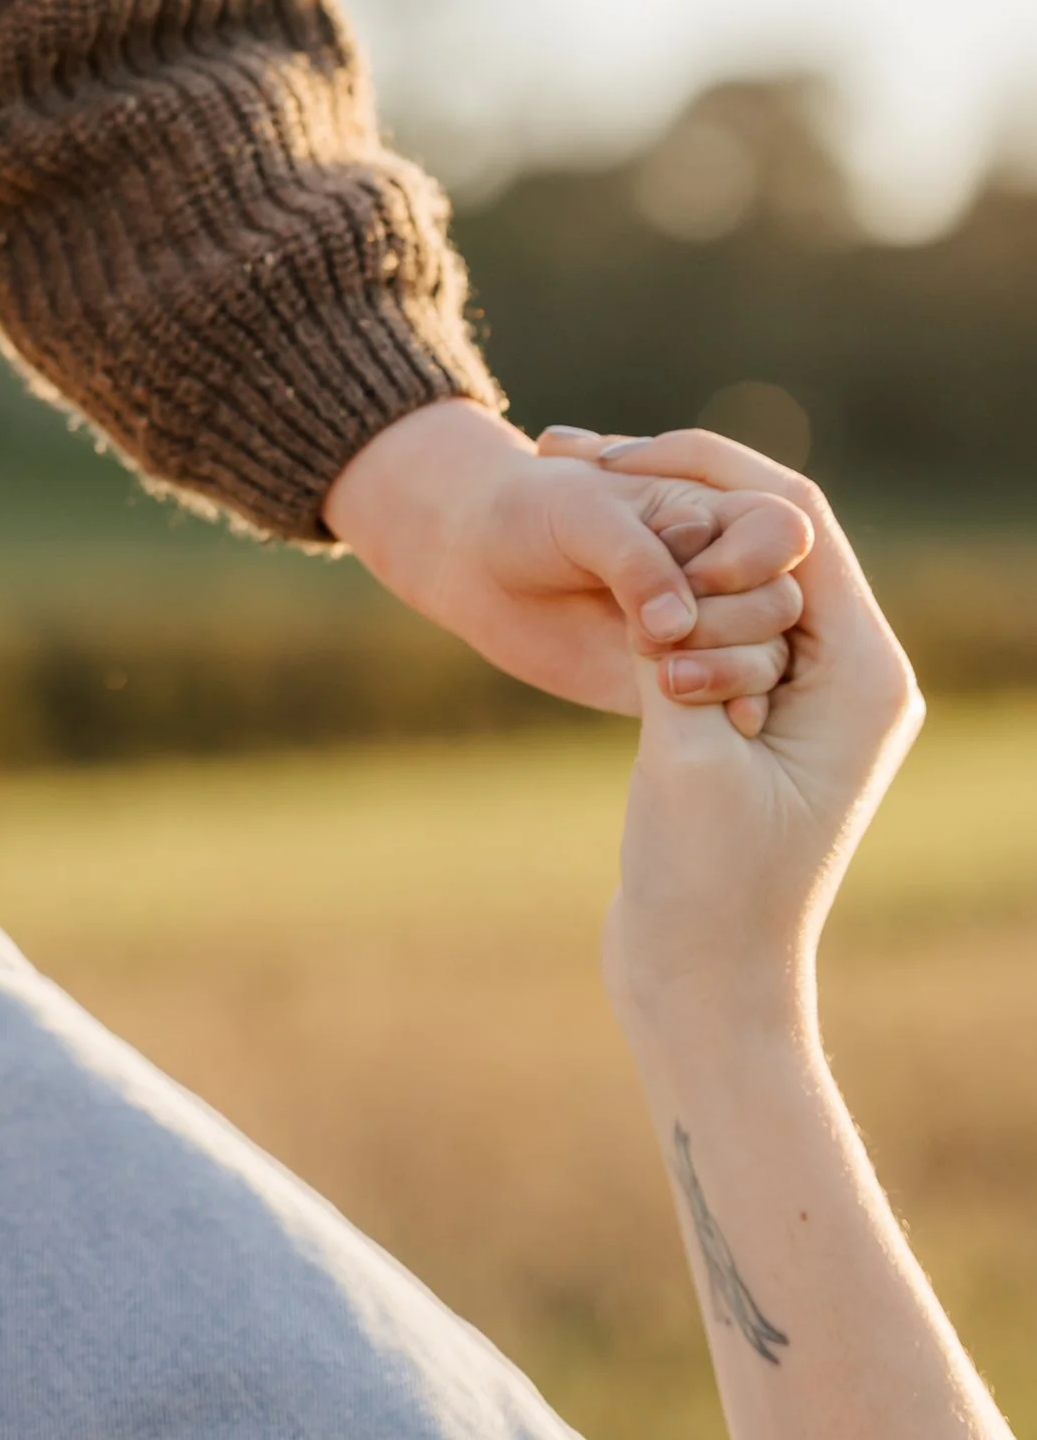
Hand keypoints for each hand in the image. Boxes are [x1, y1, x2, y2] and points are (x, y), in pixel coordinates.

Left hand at [326, 399, 810, 716]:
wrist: (478, 561)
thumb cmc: (529, 513)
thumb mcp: (580, 516)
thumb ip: (636, 562)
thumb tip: (680, 627)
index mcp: (712, 509)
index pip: (782, 530)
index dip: (750, 560)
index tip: (691, 576)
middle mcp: (722, 568)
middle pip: (780, 601)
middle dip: (731, 623)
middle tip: (654, 636)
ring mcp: (706, 626)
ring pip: (764, 653)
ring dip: (731, 670)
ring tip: (666, 680)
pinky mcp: (682, 677)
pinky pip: (727, 699)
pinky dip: (726, 709)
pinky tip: (705, 719)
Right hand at [599, 430, 921, 1046]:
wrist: (703, 985)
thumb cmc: (706, 889)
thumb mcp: (684, 754)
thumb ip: (674, 643)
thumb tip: (656, 555)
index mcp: (863, 673)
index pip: (797, 520)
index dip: (705, 471)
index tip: (612, 455)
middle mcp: (852, 672)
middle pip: (773, 533)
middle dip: (680, 493)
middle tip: (576, 454)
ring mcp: (808, 693)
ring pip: (740, 572)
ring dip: (666, 541)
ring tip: (576, 487)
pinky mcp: (762, 713)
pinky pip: (719, 617)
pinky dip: (663, 589)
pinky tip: (596, 565)